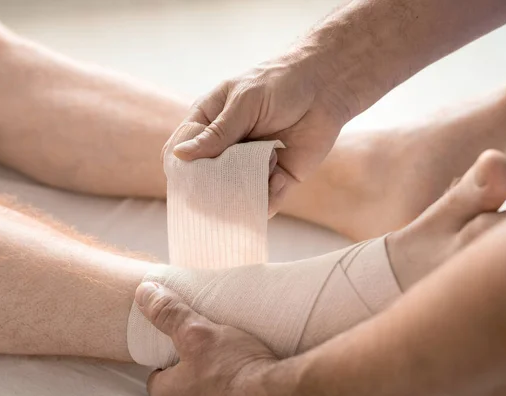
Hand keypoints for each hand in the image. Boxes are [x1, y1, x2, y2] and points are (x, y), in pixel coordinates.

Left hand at [135, 282, 281, 395]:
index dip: (166, 356)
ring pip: (205, 384)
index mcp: (171, 394)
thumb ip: (170, 315)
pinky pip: (229, 388)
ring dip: (214, 369)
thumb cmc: (236, 372)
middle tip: (205, 342)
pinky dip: (234, 376)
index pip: (157, 376)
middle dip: (192, 363)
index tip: (175, 341)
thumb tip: (146, 293)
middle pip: (182, 380)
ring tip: (226, 349)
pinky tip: (244, 362)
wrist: (276, 391)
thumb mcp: (197, 334)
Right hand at [167, 52, 350, 213]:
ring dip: (246, 193)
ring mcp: (251, 167)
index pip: (183, 152)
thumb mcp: (244, 103)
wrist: (325, 88)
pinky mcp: (278, 180)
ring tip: (263, 173)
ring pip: (236, 196)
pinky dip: (270, 197)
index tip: (186, 180)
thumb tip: (180, 155)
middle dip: (214, 188)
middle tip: (226, 186)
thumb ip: (217, 133)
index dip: (181, 168)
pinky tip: (280, 177)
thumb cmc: (279, 84)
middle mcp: (227, 150)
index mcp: (210, 125)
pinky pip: (267, 201)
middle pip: (207, 180)